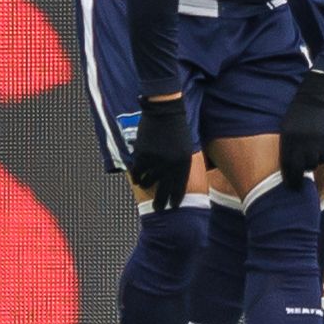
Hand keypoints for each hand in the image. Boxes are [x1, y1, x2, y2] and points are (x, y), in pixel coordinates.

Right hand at [128, 95, 194, 211]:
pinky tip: (137, 178)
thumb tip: (174, 180)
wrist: (165, 113)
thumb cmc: (178, 129)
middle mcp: (170, 164)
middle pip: (165, 188)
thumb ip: (180, 164)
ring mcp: (156, 160)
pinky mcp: (143, 155)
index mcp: (184, 162)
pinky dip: (137, 175)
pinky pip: (138, 171)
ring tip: (146, 185)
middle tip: (158, 210)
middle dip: (161, 201)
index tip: (172, 207)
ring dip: (147, 184)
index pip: (180, 186)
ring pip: (149, 180)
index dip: (175, 198)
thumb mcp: (185, 147)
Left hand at [278, 69, 323, 187]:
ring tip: (308, 153)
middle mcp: (304, 142)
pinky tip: (317, 146)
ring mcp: (318, 142)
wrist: (315, 97)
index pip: (289, 166)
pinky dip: (321, 155)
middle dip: (301, 171)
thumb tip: (287, 167)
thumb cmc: (296, 114)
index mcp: (290, 140)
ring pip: (315, 163)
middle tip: (299, 175)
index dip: (290, 179)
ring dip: (311, 162)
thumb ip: (286, 147)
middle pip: (303, 167)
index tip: (291, 186)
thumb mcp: (286, 129)